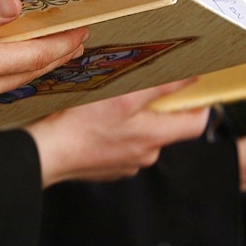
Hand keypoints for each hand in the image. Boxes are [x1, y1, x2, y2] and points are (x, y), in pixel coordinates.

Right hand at [0, 0, 85, 122]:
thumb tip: (15, 4)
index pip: (33, 57)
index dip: (61, 43)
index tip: (84, 29)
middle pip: (25, 73)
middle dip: (54, 56)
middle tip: (77, 40)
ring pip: (6, 84)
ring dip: (31, 67)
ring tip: (48, 53)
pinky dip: (4, 75)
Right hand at [25, 79, 208, 186]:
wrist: (46, 153)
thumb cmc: (82, 124)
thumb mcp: (125, 96)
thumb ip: (161, 86)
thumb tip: (191, 78)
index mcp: (154, 138)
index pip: (195, 125)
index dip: (199, 105)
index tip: (195, 89)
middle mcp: (145, 155)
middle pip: (166, 127)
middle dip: (159, 107)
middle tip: (144, 86)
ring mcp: (126, 164)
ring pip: (142, 135)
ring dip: (135, 118)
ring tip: (114, 100)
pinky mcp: (108, 167)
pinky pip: (122, 145)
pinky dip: (116, 131)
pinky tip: (97, 120)